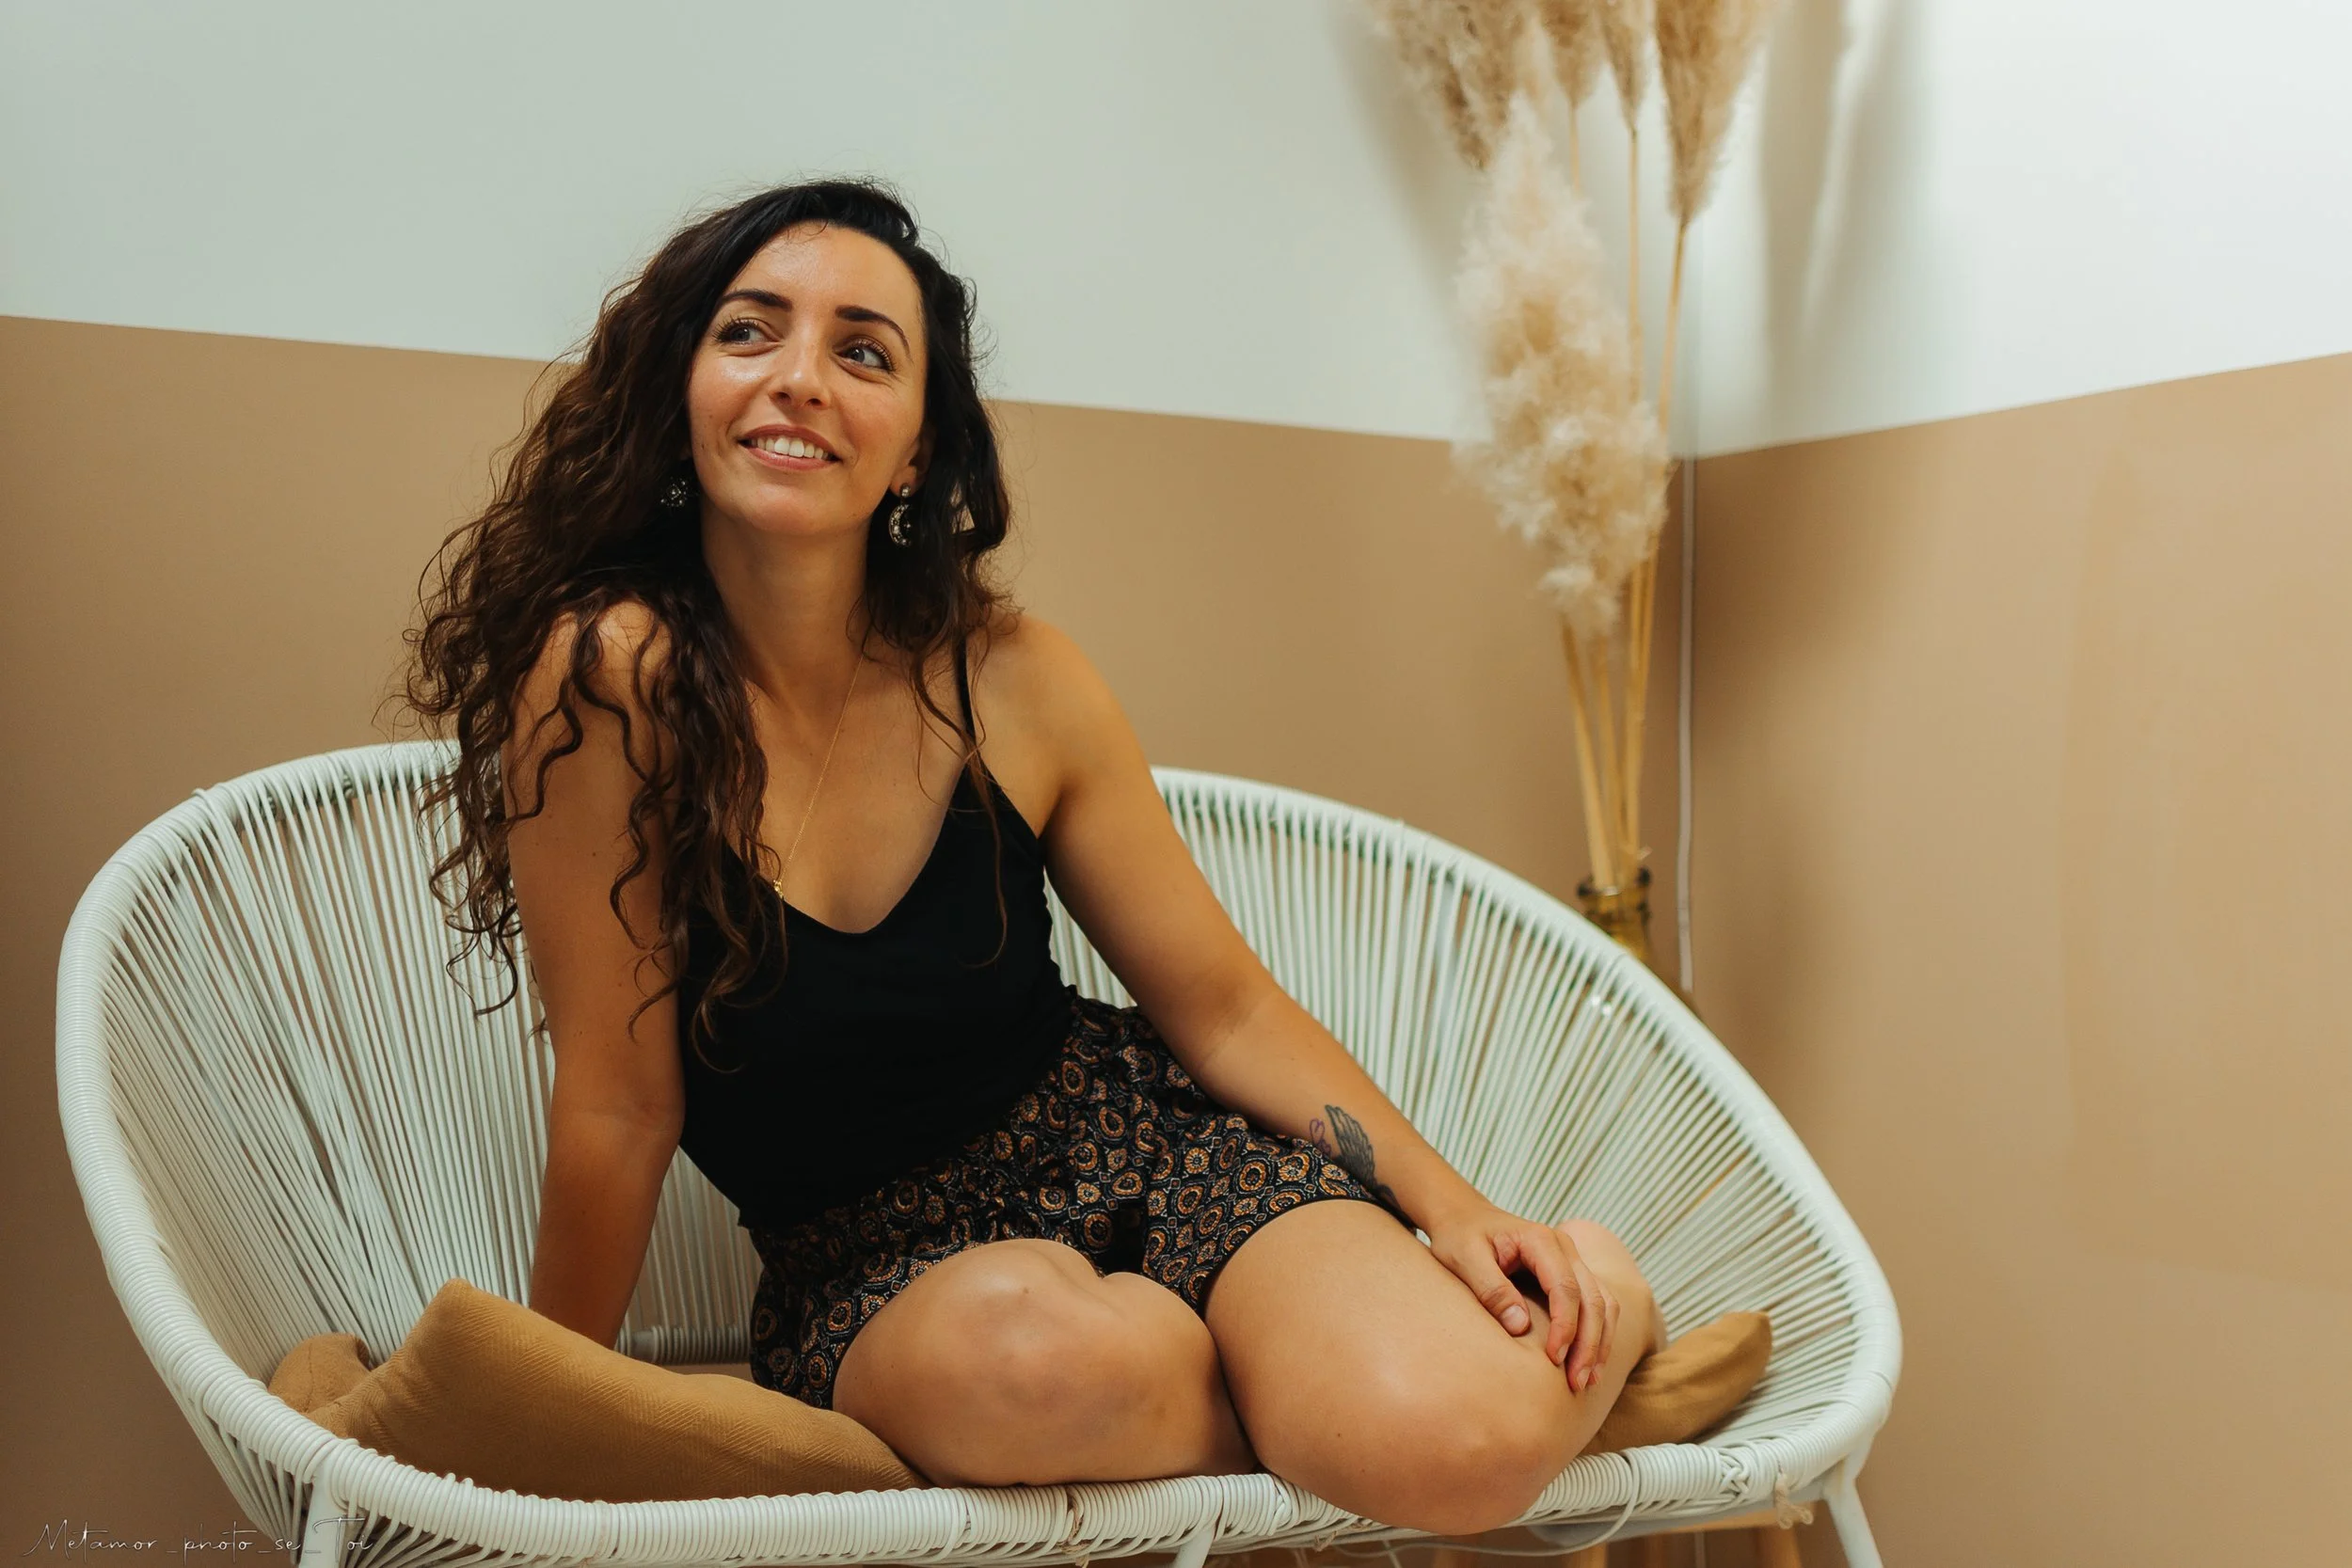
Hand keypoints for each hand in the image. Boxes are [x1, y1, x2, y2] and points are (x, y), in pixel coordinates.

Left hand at [1421, 1200, 1618, 1392]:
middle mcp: (1565, 1247)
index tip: (1553, 1360)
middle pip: (1593, 1298)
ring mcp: (1572, 1260)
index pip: (1566, 1287)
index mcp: (1541, 1240)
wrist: (1463, 1217)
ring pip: (1603, 1303)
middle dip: (1590, 1343)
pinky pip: (1597, 1304)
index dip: (1565, 1327)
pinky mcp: (1571, 1274)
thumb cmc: (1460, 1236)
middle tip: (1578, 1383)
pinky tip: (1589, 1363)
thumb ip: (1491, 1289)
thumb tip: (1520, 1326)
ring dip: (1600, 1343)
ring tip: (1587, 1381)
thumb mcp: (1464, 1258)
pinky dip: (1598, 1334)